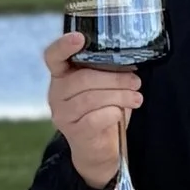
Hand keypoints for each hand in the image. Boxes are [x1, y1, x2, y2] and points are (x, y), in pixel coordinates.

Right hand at [44, 31, 141, 189]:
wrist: (98, 151)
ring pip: (91, 98)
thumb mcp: (104, 88)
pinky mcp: (74, 132)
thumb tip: (129, 60)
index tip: (80, 38)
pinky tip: (122, 114)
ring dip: (119, 95)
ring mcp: (62, 114)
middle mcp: (57, 93)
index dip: (63, 45)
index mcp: (62, 75)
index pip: (53, 56)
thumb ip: (106, 72)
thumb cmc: (102, 112)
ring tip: (136, 97)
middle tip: (135, 81)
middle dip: (115, 78)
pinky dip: (113, 113)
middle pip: (83, 78)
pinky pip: (95, 118)